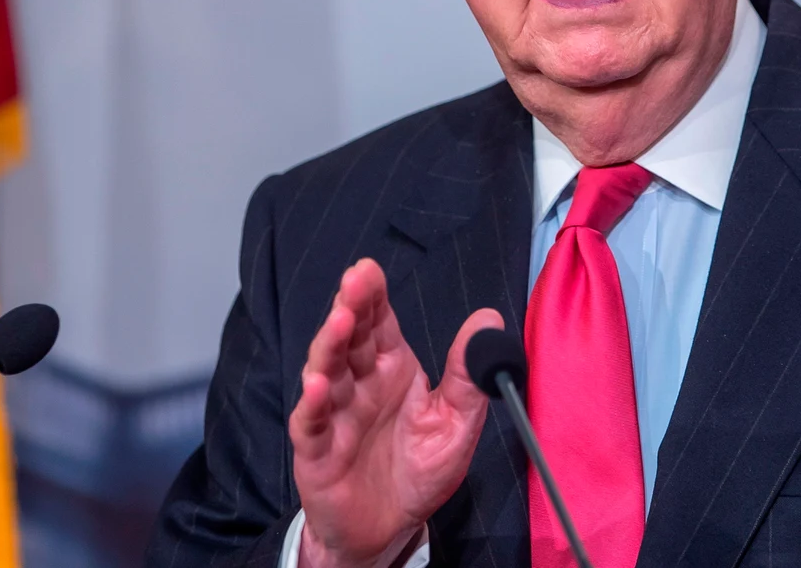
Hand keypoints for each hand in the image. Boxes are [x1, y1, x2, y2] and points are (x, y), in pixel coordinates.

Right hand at [291, 258, 501, 567]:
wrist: (390, 529)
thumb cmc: (419, 472)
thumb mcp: (457, 423)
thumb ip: (468, 374)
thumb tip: (488, 318)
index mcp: (392, 369)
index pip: (378, 322)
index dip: (371, 294)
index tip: (369, 269)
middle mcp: (359, 383)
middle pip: (350, 336)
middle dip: (351, 307)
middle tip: (355, 282)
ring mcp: (335, 414)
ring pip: (326, 370)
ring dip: (330, 345)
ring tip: (341, 323)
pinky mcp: (317, 450)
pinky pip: (312, 422)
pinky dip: (314, 403)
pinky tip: (320, 385)